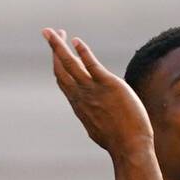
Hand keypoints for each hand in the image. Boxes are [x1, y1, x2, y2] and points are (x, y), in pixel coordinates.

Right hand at [42, 28, 154, 158]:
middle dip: (54, 48)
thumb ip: (95, 118)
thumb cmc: (119, 142)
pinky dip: (83, 52)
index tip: (56, 51)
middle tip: (49, 32)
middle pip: (61, 68)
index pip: (63, 80)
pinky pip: (91, 65)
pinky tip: (76, 41)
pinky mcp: (108, 85)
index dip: (57, 63)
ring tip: (55, 30)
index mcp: (79, 104)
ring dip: (59, 46)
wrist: (129, 148)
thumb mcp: (100, 129)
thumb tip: (95, 119)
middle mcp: (81, 96)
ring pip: (70, 64)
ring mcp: (93, 91)